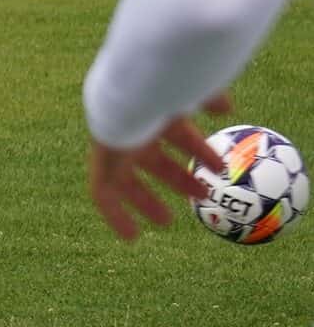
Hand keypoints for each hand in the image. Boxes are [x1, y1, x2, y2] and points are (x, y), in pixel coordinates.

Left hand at [88, 93, 232, 241]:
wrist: (132, 92)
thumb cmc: (167, 89)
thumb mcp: (192, 93)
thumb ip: (209, 98)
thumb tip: (225, 107)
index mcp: (157, 116)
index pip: (174, 134)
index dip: (193, 148)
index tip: (214, 165)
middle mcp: (134, 133)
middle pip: (153, 160)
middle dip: (175, 178)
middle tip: (199, 195)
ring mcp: (115, 148)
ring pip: (128, 180)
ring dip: (147, 200)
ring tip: (167, 221)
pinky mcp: (102, 162)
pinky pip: (103, 194)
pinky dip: (115, 214)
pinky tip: (130, 237)